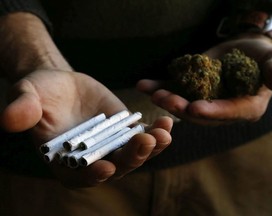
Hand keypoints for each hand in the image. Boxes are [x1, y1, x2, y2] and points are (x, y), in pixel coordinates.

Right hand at [0, 69, 172, 186]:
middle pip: (114, 166)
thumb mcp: (27, 96)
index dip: (91, 175)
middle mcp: (91, 158)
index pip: (78, 176)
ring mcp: (111, 146)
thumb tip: (9, 119)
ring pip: (133, 154)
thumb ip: (22, 109)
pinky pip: (143, 136)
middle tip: (143, 142)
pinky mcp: (125, 132)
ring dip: (150, 147)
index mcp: (64, 160)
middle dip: (130, 157)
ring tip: (162, 134)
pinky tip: (166, 123)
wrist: (62, 84)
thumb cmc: (40, 92)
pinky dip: (156, 133)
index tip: (106, 168)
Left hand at [137, 36, 271, 124]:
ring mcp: (203, 101)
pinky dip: (158, 87)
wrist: (243, 50)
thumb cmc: (262, 56)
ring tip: (152, 92)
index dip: (211, 112)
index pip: (228, 113)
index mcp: (244, 108)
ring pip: (183, 103)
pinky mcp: (190, 91)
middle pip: (200, 113)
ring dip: (167, 99)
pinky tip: (143, 85)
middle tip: (164, 100)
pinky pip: (174, 89)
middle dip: (181, 107)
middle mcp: (221, 110)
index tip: (194, 108)